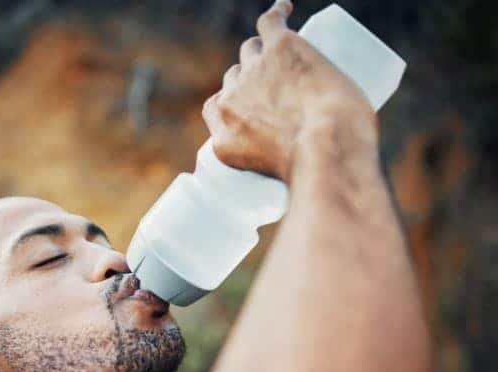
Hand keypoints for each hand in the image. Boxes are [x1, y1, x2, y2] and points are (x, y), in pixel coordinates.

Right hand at [202, 0, 377, 182]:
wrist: (328, 150)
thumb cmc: (317, 171)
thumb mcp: (283, 180)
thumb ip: (281, 171)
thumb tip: (308, 173)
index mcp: (223, 137)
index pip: (217, 107)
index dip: (234, 102)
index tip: (252, 107)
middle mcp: (232, 102)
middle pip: (235, 77)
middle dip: (252, 80)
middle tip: (283, 88)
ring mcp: (255, 71)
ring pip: (252, 49)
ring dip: (265, 51)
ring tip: (286, 55)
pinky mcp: (281, 48)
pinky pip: (270, 20)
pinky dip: (278, 13)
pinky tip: (286, 10)